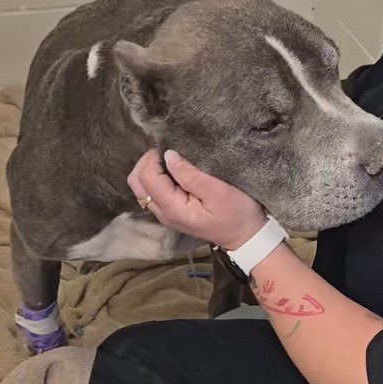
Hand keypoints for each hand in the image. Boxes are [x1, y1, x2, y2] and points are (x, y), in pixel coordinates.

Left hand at [127, 149, 266, 250]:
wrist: (246, 236)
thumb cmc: (237, 213)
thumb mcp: (219, 192)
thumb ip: (192, 176)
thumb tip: (169, 156)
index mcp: (172, 208)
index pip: (147, 177)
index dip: (153, 158)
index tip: (173, 147)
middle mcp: (162, 213)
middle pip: (136, 182)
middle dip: (147, 162)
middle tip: (168, 151)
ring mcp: (165, 214)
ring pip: (141, 187)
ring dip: (151, 169)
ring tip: (172, 159)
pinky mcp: (171, 212)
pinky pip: (152, 191)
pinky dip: (156, 177)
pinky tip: (174, 171)